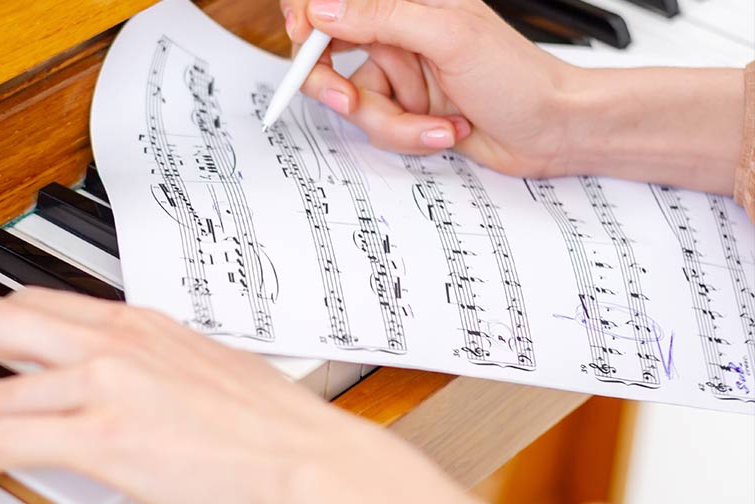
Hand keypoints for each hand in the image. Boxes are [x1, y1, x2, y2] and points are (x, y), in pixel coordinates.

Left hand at [0, 288, 507, 503]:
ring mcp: (106, 384)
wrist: (309, 461)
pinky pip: (5, 439)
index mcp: (136, 322)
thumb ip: (147, 365)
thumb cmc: (272, 427)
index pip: (33, 300)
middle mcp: (113, 341)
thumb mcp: (202, 369)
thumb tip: (112, 384)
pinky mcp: (105, 436)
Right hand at [282, 0, 574, 174]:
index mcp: (410, 1)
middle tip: (349, 101)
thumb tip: (324, 9)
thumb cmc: (520, 78)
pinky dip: (410, 134)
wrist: (555, 131)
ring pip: (355, 100)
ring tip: (433, 121)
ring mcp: (402, 72)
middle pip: (330, 54)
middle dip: (339, 87)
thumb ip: (381, 17)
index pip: (337, 2)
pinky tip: (446, 129)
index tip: (304, 41)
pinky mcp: (407, 109)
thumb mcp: (448, 38)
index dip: (309, 19)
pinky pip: (378, 126)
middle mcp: (400, 32)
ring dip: (393, 121)